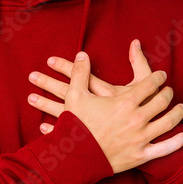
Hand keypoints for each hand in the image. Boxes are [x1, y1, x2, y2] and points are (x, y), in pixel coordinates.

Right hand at [27, 41, 182, 173]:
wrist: (73, 157)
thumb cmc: (74, 125)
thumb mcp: (75, 95)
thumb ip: (81, 72)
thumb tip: (82, 54)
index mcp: (125, 102)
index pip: (150, 84)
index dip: (158, 77)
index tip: (161, 75)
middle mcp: (137, 119)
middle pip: (162, 101)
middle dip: (168, 93)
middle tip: (169, 90)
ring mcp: (141, 138)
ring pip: (168, 123)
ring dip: (178, 113)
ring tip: (181, 108)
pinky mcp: (140, 155)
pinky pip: (164, 149)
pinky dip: (176, 143)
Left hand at [28, 40, 158, 134]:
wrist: (151, 141)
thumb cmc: (148, 111)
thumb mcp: (144, 85)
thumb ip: (139, 62)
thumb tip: (134, 42)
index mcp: (105, 94)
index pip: (81, 76)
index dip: (65, 67)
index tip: (49, 60)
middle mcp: (95, 109)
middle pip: (67, 93)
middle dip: (48, 84)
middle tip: (31, 76)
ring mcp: (91, 125)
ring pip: (62, 114)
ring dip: (46, 105)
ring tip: (30, 98)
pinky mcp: (90, 140)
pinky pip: (68, 135)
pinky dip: (54, 131)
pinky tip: (41, 127)